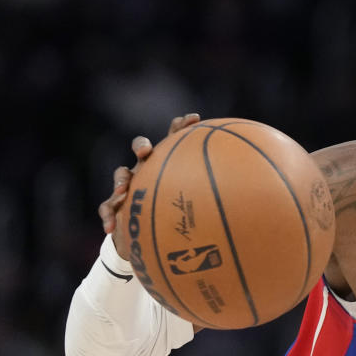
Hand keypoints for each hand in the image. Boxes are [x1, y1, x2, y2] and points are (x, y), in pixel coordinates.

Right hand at [99, 113, 201, 258]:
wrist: (147, 237)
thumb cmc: (175, 216)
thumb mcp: (196, 207)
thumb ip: (215, 198)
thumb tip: (249, 197)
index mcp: (166, 164)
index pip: (173, 139)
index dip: (181, 126)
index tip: (195, 118)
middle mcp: (146, 169)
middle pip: (141, 148)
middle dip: (142, 146)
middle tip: (146, 151)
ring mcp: (129, 186)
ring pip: (120, 174)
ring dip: (119, 180)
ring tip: (122, 190)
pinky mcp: (114, 205)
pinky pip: (106, 207)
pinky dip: (108, 215)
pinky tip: (111, 227)